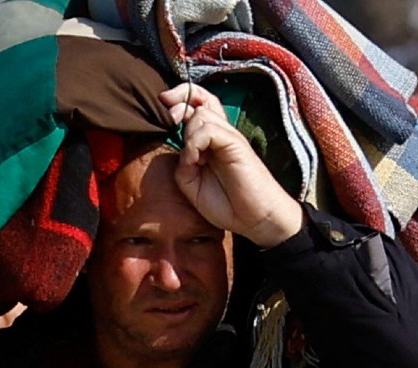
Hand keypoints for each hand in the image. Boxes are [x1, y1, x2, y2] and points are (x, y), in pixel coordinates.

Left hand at [159, 84, 304, 248]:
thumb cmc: (226, 204)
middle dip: (178, 100)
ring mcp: (229, 137)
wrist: (255, 219)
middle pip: (201, 98)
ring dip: (188, 134)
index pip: (197, 103)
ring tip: (194, 160)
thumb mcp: (192, 184)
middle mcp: (220, 133)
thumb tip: (181, 149)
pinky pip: (209, 130)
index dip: (179, 97)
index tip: (163, 103)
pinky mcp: (236, 144)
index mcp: (210, 139)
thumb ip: (182, 164)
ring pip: (201, 115)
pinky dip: (196, 142)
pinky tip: (198, 161)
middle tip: (170, 119)